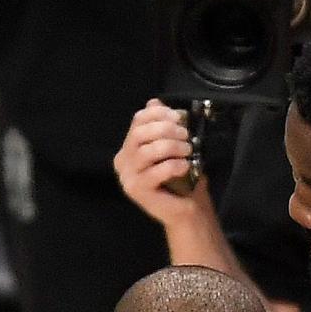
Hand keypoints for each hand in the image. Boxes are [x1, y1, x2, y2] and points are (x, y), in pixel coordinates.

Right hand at [114, 100, 208, 225]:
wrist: (187, 209)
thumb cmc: (180, 178)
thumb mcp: (172, 147)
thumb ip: (162, 126)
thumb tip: (155, 101)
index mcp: (129, 147)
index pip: (138, 120)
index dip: (159, 114)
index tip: (179, 117)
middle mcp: (123, 161)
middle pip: (140, 133)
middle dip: (166, 129)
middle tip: (186, 135)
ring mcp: (127, 177)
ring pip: (147, 151)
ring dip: (171, 146)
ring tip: (187, 150)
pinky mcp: (137, 191)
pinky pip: (155, 172)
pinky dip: (173, 165)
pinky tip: (184, 166)